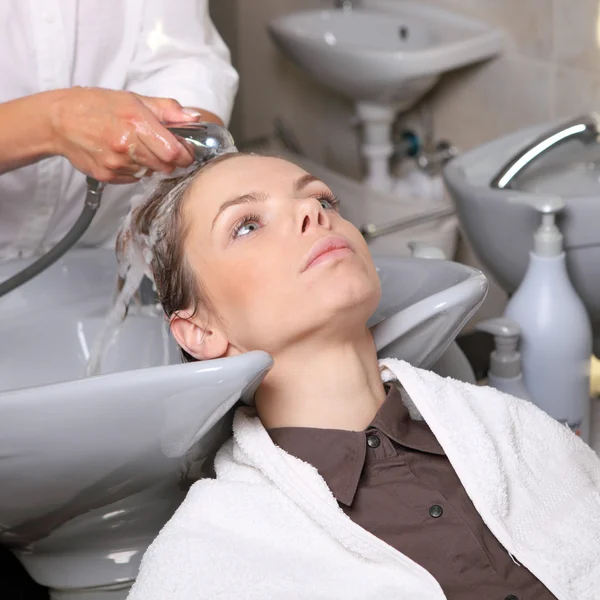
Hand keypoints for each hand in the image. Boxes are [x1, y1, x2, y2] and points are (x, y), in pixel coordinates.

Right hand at [48, 87, 199, 182]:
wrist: (59, 120)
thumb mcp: (134, 99)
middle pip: (166, 166)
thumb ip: (168, 110)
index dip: (185, 154)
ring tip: (137, 148)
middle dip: (170, 160)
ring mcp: (116, 163)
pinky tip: (122, 155)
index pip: (174, 152)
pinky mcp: (108, 176)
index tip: (186, 151)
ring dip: (151, 164)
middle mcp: (126, 145)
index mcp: (136, 122)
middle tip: (161, 148)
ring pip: (150, 173)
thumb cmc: (98, 106)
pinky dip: (134, 170)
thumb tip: (194, 119)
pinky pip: (134, 178)